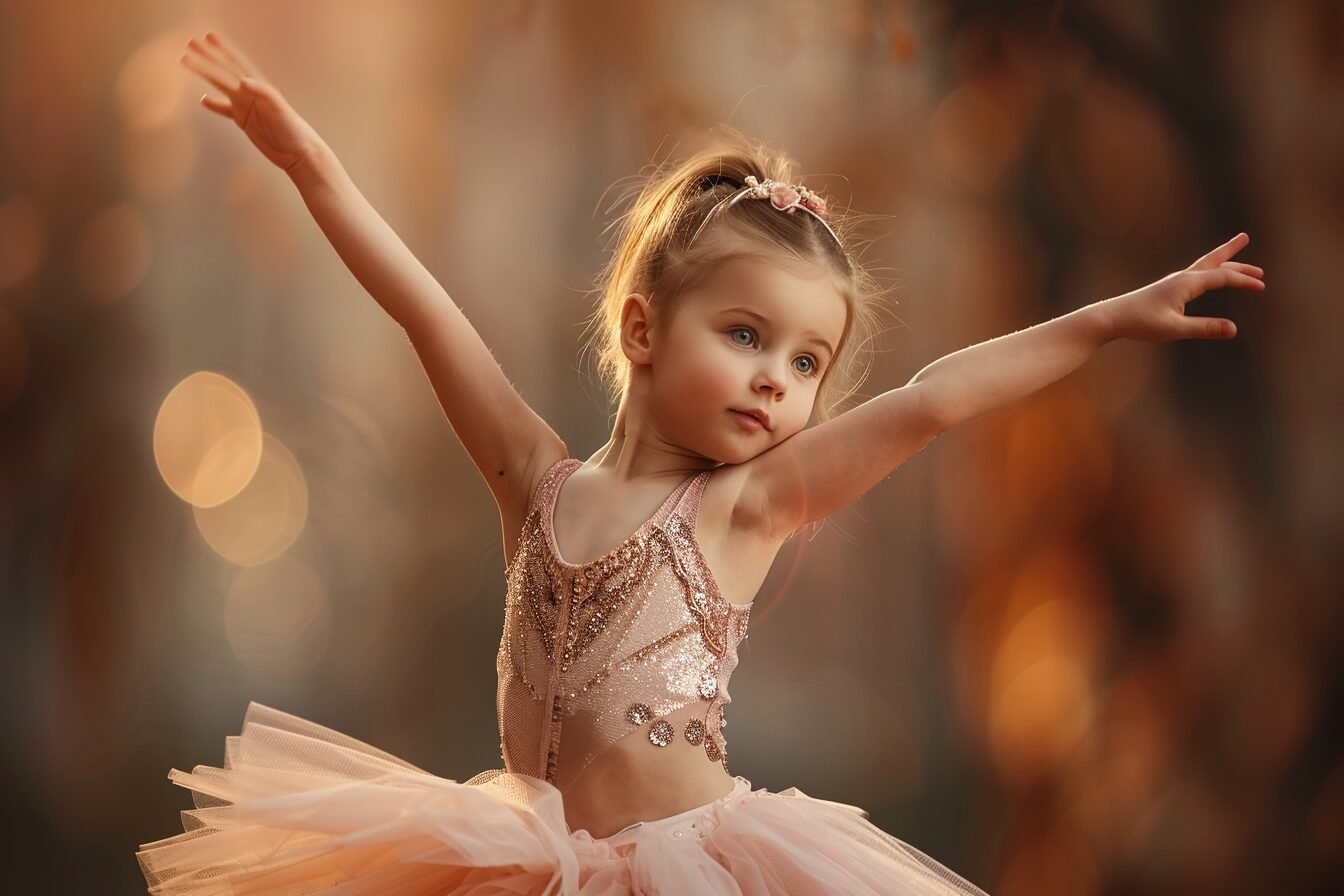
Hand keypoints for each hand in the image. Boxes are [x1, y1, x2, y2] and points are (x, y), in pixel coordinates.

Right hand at [180, 31, 324, 173]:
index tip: (208, 36)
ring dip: (205, 74)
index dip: (222, 49)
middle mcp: (250, 92)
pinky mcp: (244, 120)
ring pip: (220, 86)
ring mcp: (246, 106)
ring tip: (187, 62)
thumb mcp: (278, 108)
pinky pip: (225, 109)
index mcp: (258, 85)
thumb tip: (242, 81)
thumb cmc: (292, 129)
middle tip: (190, 42)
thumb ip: (262, 92)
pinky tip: (203, 99)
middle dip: (206, 56)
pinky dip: (214, 104)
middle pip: (223, 70)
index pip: (236, 63)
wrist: (297, 152)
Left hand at [1102, 233, 1265, 340]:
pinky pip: (1194, 275)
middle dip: (1232, 253)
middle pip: (1212, 260)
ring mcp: (1173, 282)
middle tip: (1246, 237)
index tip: (1261, 286)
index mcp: (1186, 284)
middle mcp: (1181, 278)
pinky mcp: (1166, 289)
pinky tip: (1207, 278)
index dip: (1243, 280)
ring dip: (1222, 260)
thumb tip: (1234, 330)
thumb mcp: (1175, 329)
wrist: (1111, 317)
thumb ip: (1205, 328)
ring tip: (1237, 256)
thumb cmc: (1141, 323)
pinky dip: (1208, 271)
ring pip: (1203, 266)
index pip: (1222, 276)